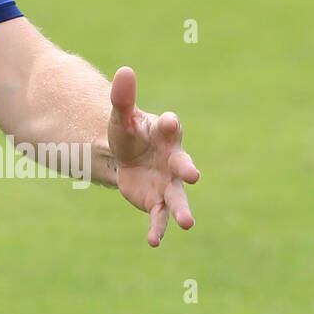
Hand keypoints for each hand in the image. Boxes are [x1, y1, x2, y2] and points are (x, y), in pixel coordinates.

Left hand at [108, 66, 198, 246]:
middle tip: (192, 174)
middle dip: (187, 168)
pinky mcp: (156, 201)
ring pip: (177, 198)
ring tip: (187, 222)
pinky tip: (153, 242)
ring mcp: (167, 183)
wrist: (125, 156)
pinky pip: (159, 217)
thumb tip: (125, 71)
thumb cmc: (128, 131)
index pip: (169, 127)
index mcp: (164, 134)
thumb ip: (123, 96)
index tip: (165, 120)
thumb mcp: (120, 115)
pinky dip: (157, 229)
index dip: (167, 124)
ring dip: (182, 209)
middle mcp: (172, 159)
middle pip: (182, 164)